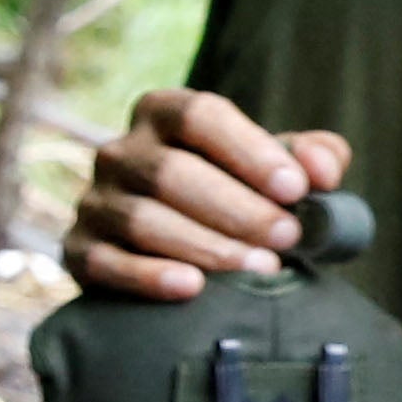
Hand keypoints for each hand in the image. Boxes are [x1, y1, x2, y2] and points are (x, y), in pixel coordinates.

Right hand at [64, 91, 354, 302]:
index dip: (249, 150)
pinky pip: (105, 262)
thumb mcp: (274, 170)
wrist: (176, 254)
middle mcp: (120, 151)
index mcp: (164, 114)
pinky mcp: (77, 250)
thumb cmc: (237, 199)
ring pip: (143, 219)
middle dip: (238, 209)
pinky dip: (148, 276)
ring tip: (260, 270)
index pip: (200, 115)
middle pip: (171, 172)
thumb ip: (311, 158)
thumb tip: (324, 169)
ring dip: (207, 246)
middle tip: (288, 238)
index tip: (297, 189)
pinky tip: (191, 287)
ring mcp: (94, 201)